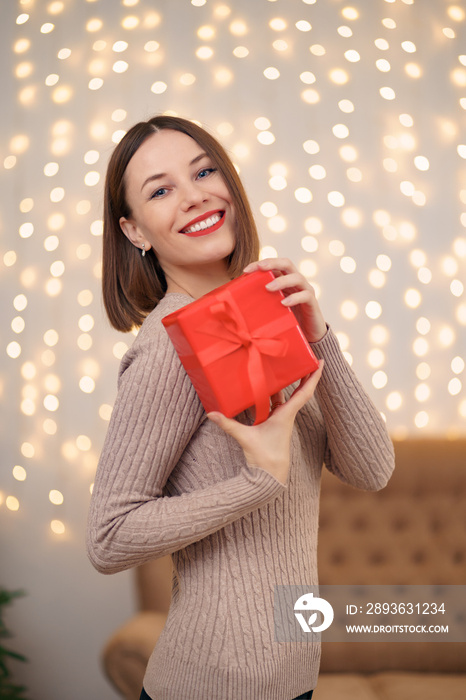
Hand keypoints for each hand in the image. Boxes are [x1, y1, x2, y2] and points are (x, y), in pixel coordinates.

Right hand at [207, 361, 323, 484]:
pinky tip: (269, 387)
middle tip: (306, 357)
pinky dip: (275, 394)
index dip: (313, 377)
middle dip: (304, 374)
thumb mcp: (246, 438)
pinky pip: (277, 404)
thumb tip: (212, 413)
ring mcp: (281, 420)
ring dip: (289, 383)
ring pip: (287, 396)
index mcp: (286, 415)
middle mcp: (287, 415)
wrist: (270, 477)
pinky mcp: (274, 424)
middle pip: (300, 391)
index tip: (320, 362)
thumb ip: (229, 424)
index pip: (305, 392)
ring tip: (287, 366)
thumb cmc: (265, 458)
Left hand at [243, 258, 326, 342]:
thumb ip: (261, 300)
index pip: (274, 265)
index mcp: (285, 280)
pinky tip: (284, 303)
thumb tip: (236, 301)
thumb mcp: (271, 308)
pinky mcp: (312, 303)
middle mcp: (296, 282)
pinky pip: (305, 296)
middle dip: (272, 263)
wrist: (308, 335)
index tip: (245, 270)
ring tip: (268, 288)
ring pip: (297, 278)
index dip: (260, 264)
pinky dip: (294, 298)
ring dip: (281, 281)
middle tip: (260, 268)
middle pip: (287, 264)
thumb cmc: (287, 320)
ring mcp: (306, 291)